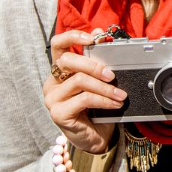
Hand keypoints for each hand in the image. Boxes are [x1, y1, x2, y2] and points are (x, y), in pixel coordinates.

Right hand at [44, 29, 121, 154]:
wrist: (96, 138)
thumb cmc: (95, 110)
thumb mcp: (98, 82)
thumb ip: (96, 60)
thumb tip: (100, 32)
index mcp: (59, 72)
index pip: (57, 45)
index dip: (72, 37)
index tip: (92, 38)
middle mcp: (51, 83)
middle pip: (67, 61)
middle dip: (93, 65)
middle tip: (112, 75)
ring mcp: (52, 99)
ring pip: (79, 80)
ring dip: (104, 87)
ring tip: (120, 94)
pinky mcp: (58, 113)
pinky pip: (84, 99)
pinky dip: (104, 100)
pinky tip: (115, 104)